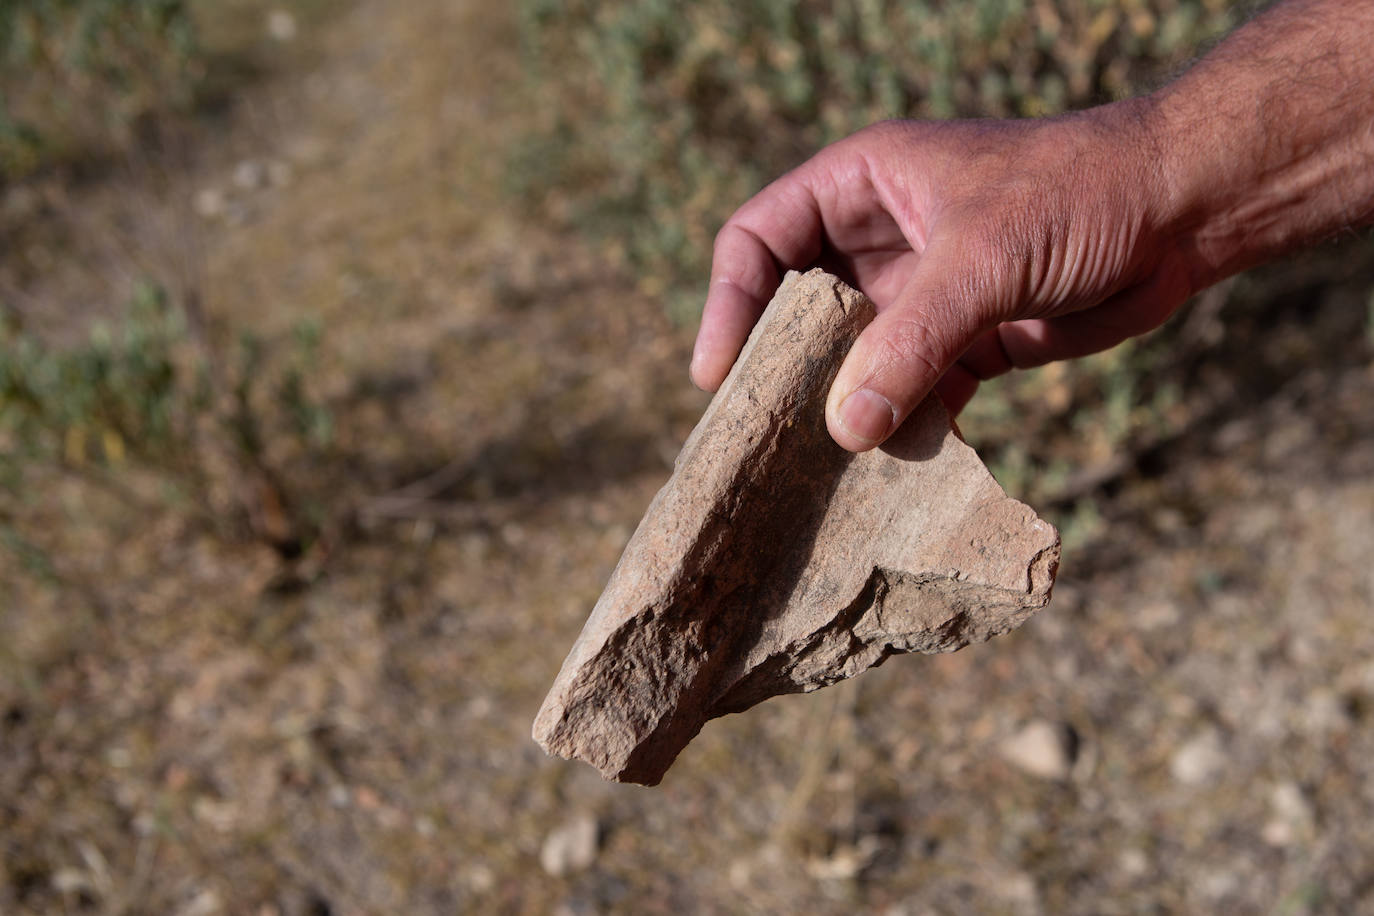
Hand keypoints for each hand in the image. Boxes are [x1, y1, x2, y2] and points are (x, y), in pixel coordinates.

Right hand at [691, 102, 1194, 451]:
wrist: (1183, 212)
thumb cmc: (1079, 193)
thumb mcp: (983, 258)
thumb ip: (911, 342)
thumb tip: (845, 432)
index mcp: (861, 186)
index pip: (760, 240)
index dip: (729, 304)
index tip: (717, 375)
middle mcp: (880, 242)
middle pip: (797, 312)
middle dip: (780, 372)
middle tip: (760, 438)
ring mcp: (922, 295)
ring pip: (854, 362)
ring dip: (842, 411)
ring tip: (821, 471)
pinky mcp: (966, 342)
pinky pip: (912, 393)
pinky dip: (904, 430)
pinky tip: (898, 469)